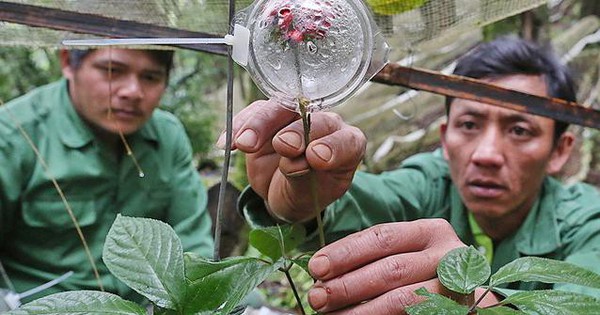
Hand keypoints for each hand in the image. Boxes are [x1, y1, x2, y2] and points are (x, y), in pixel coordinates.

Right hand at [220, 99, 365, 221]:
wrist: (286, 195)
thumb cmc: (305, 196)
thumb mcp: (308, 197)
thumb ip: (304, 178)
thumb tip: (292, 161)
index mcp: (347, 145)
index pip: (346, 140)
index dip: (333, 146)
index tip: (316, 158)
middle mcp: (325, 125)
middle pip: (311, 118)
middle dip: (296, 131)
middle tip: (283, 145)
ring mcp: (295, 118)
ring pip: (280, 108)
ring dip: (260, 124)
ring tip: (245, 144)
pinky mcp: (269, 118)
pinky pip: (254, 113)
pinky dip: (239, 126)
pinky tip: (226, 143)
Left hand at [306, 219, 499, 313]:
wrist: (459, 295)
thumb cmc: (420, 271)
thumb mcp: (400, 254)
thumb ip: (368, 258)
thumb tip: (322, 273)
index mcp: (431, 231)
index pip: (382, 237)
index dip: (346, 252)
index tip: (316, 267)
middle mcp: (449, 255)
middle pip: (390, 269)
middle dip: (347, 285)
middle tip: (317, 297)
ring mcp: (457, 286)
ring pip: (402, 300)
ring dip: (360, 310)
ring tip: (332, 314)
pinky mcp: (457, 311)